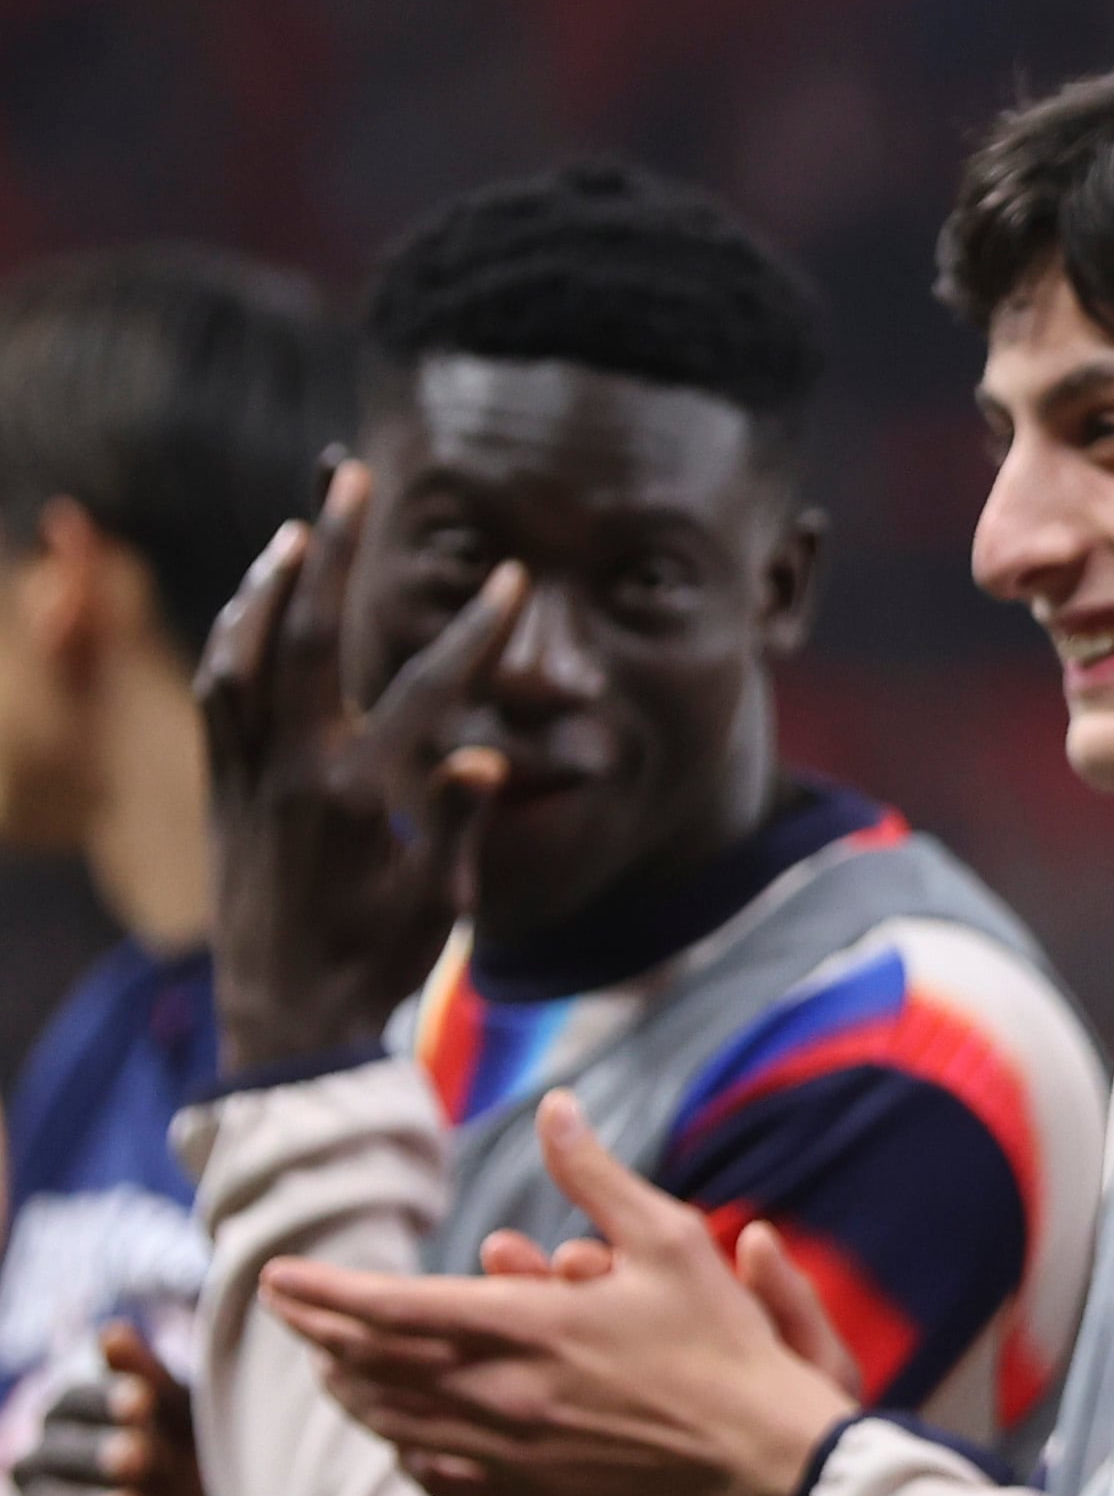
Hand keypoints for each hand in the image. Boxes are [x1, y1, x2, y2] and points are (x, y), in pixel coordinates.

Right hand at [12, 1326, 235, 1495]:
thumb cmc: (194, 1480)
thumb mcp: (187, 1432)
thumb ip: (153, 1386)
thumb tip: (110, 1333)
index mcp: (77, 1426)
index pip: (71, 1405)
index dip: (102, 1401)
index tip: (143, 1401)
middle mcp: (44, 1471)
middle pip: (49, 1456)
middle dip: (93, 1454)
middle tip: (139, 1458)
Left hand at [197, 462, 525, 1068]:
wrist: (284, 1016)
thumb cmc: (376, 960)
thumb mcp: (439, 903)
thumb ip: (460, 824)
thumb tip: (488, 759)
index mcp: (363, 796)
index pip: (429, 691)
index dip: (476, 631)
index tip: (512, 579)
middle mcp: (298, 769)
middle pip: (315, 634)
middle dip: (338, 549)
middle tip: (352, 480)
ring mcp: (251, 772)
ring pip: (249, 651)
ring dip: (272, 582)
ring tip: (299, 529)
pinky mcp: (222, 785)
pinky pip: (218, 690)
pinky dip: (235, 636)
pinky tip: (253, 605)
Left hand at [257, 1093, 856, 1495]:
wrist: (758, 1455)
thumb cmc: (722, 1342)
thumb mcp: (670, 1238)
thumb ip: (596, 1175)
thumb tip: (555, 1108)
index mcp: (524, 1325)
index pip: (388, 1306)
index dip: (323, 1291)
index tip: (276, 1274)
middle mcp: (498, 1394)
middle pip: (371, 1367)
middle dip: (319, 1333)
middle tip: (289, 1307)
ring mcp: (509, 1452)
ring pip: (393, 1423)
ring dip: (349, 1389)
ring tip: (328, 1364)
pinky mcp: (531, 1494)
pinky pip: (437, 1474)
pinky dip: (401, 1450)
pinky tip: (400, 1437)